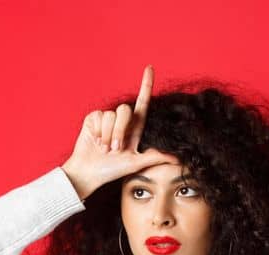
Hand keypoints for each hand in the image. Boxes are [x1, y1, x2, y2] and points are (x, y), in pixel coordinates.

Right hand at [61, 64, 179, 200]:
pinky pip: (99, 117)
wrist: (89, 173)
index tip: (149, 68)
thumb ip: (156, 156)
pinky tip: (95, 141)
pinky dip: (99, 132)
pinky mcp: (93, 119)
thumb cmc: (112, 170)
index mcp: (134, 128)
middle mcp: (121, 121)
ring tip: (104, 148)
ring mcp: (106, 119)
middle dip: (120, 131)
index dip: (146, 85)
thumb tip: (179, 159)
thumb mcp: (137, 163)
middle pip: (126, 110)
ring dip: (108, 135)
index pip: (142, 102)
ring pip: (112, 115)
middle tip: (115, 149)